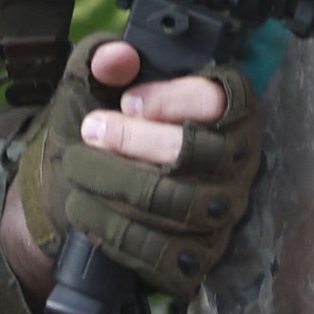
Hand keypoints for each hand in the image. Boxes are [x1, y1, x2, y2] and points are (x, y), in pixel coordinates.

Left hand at [13, 36, 265, 296]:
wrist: (90, 195)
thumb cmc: (108, 133)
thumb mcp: (100, 88)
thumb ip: (105, 62)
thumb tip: (115, 57)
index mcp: (224, 112)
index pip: (218, 101)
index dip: (172, 99)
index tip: (128, 101)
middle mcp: (235, 164)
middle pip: (193, 153)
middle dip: (132, 140)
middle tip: (90, 130)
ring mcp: (221, 214)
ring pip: (177, 202)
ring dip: (117, 182)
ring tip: (77, 167)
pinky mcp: (199, 256)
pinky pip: (164, 249)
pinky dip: (115, 228)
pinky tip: (84, 207)